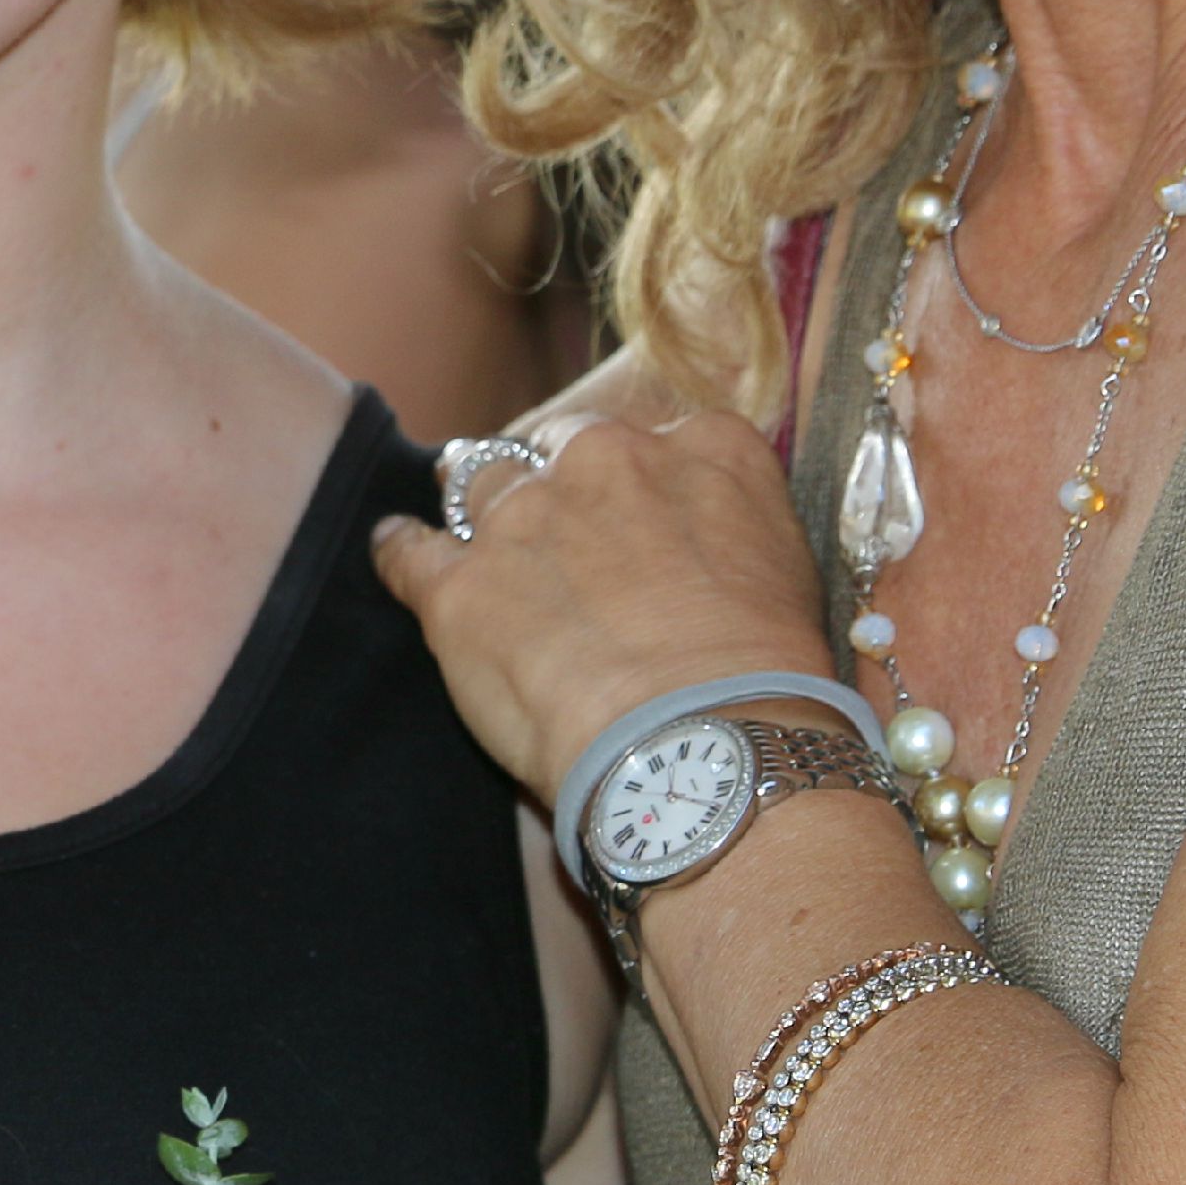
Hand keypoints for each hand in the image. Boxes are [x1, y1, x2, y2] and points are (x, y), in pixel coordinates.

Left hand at [372, 410, 839, 803]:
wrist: (707, 747)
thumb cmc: (767, 682)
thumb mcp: (788, 573)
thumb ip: (732, 522)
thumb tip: (706, 534)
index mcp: (706, 448)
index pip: (658, 437)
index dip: (639, 483)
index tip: (635, 518)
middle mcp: (609, 457)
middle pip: (562, 446)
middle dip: (557, 487)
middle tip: (563, 547)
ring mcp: (526, 515)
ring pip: (481, 482)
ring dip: (481, 515)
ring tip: (483, 552)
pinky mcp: (459, 583)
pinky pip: (407, 549)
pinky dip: (400, 552)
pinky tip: (396, 553)